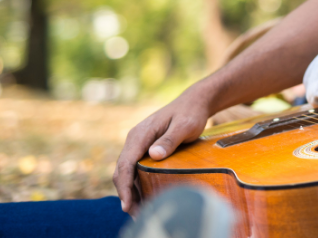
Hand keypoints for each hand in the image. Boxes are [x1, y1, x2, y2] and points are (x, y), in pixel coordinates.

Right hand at [113, 89, 209, 212]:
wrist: (194, 103)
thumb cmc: (191, 113)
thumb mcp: (185, 125)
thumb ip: (170, 139)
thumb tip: (154, 154)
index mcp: (140, 134)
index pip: (126, 163)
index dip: (125, 186)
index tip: (128, 204)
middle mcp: (134, 139)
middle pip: (122, 171)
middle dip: (126, 194)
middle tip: (136, 214)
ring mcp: (138, 144)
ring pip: (127, 171)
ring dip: (130, 191)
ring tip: (140, 211)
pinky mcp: (144, 148)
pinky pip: (135, 168)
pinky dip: (136, 183)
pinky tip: (144, 196)